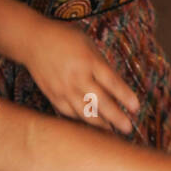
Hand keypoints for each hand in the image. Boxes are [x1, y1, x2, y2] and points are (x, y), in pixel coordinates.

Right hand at [18, 16, 138, 133]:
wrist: (34, 42)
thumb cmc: (65, 39)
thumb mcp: (88, 45)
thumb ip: (100, 65)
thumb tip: (115, 86)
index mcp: (88, 61)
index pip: (111, 82)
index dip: (125, 96)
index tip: (136, 108)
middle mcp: (76, 77)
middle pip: (99, 102)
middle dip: (116, 117)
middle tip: (128, 128)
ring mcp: (63, 89)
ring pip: (84, 112)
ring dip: (99, 124)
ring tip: (111, 131)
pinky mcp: (53, 96)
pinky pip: (69, 113)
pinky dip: (81, 120)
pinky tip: (91, 125)